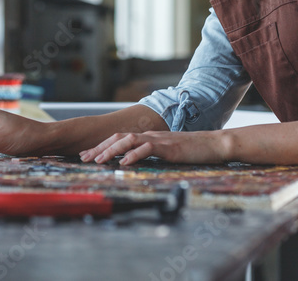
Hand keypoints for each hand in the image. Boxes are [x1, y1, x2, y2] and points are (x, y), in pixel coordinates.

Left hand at [79, 130, 227, 165]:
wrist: (213, 144)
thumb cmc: (191, 150)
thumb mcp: (167, 152)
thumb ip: (151, 154)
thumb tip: (134, 162)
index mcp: (147, 137)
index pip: (120, 139)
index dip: (102, 146)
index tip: (88, 155)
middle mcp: (149, 135)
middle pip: (118, 138)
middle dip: (100, 148)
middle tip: (84, 158)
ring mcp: (158, 140)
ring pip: (129, 140)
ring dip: (112, 150)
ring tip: (98, 160)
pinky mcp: (168, 147)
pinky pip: (148, 148)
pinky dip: (135, 155)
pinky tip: (125, 162)